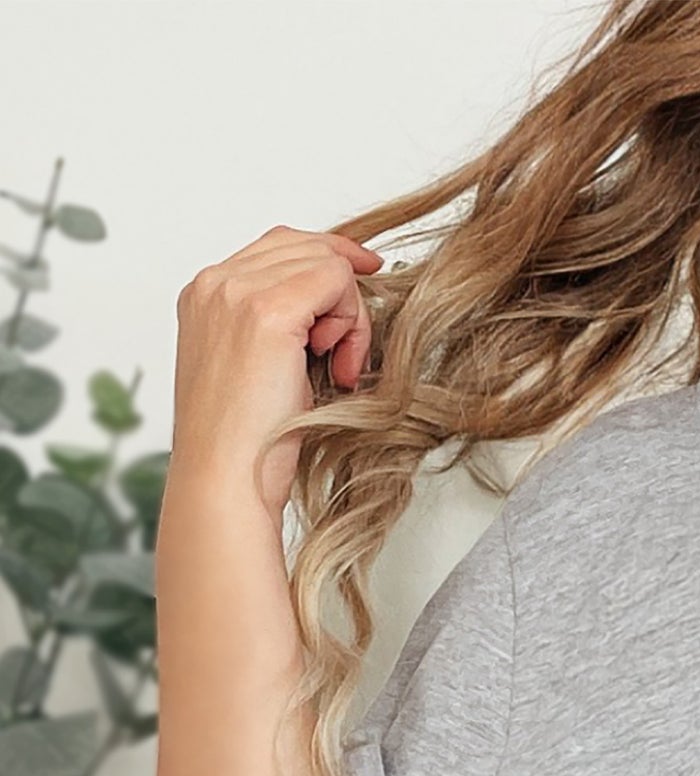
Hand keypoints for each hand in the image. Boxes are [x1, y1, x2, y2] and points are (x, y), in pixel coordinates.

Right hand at [171, 224, 384, 517]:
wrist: (226, 478)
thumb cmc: (249, 443)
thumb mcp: (265, 369)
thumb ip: (286, 327)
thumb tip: (334, 305)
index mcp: (206, 295)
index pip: (279, 247)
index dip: (329, 265)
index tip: (367, 283)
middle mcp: (214, 283)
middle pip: (304, 246)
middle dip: (342, 297)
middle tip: (346, 358)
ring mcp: (235, 292)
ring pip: (325, 261)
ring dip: (350, 316)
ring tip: (340, 368)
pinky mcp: (267, 311)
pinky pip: (336, 278)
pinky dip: (353, 322)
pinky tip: (341, 367)